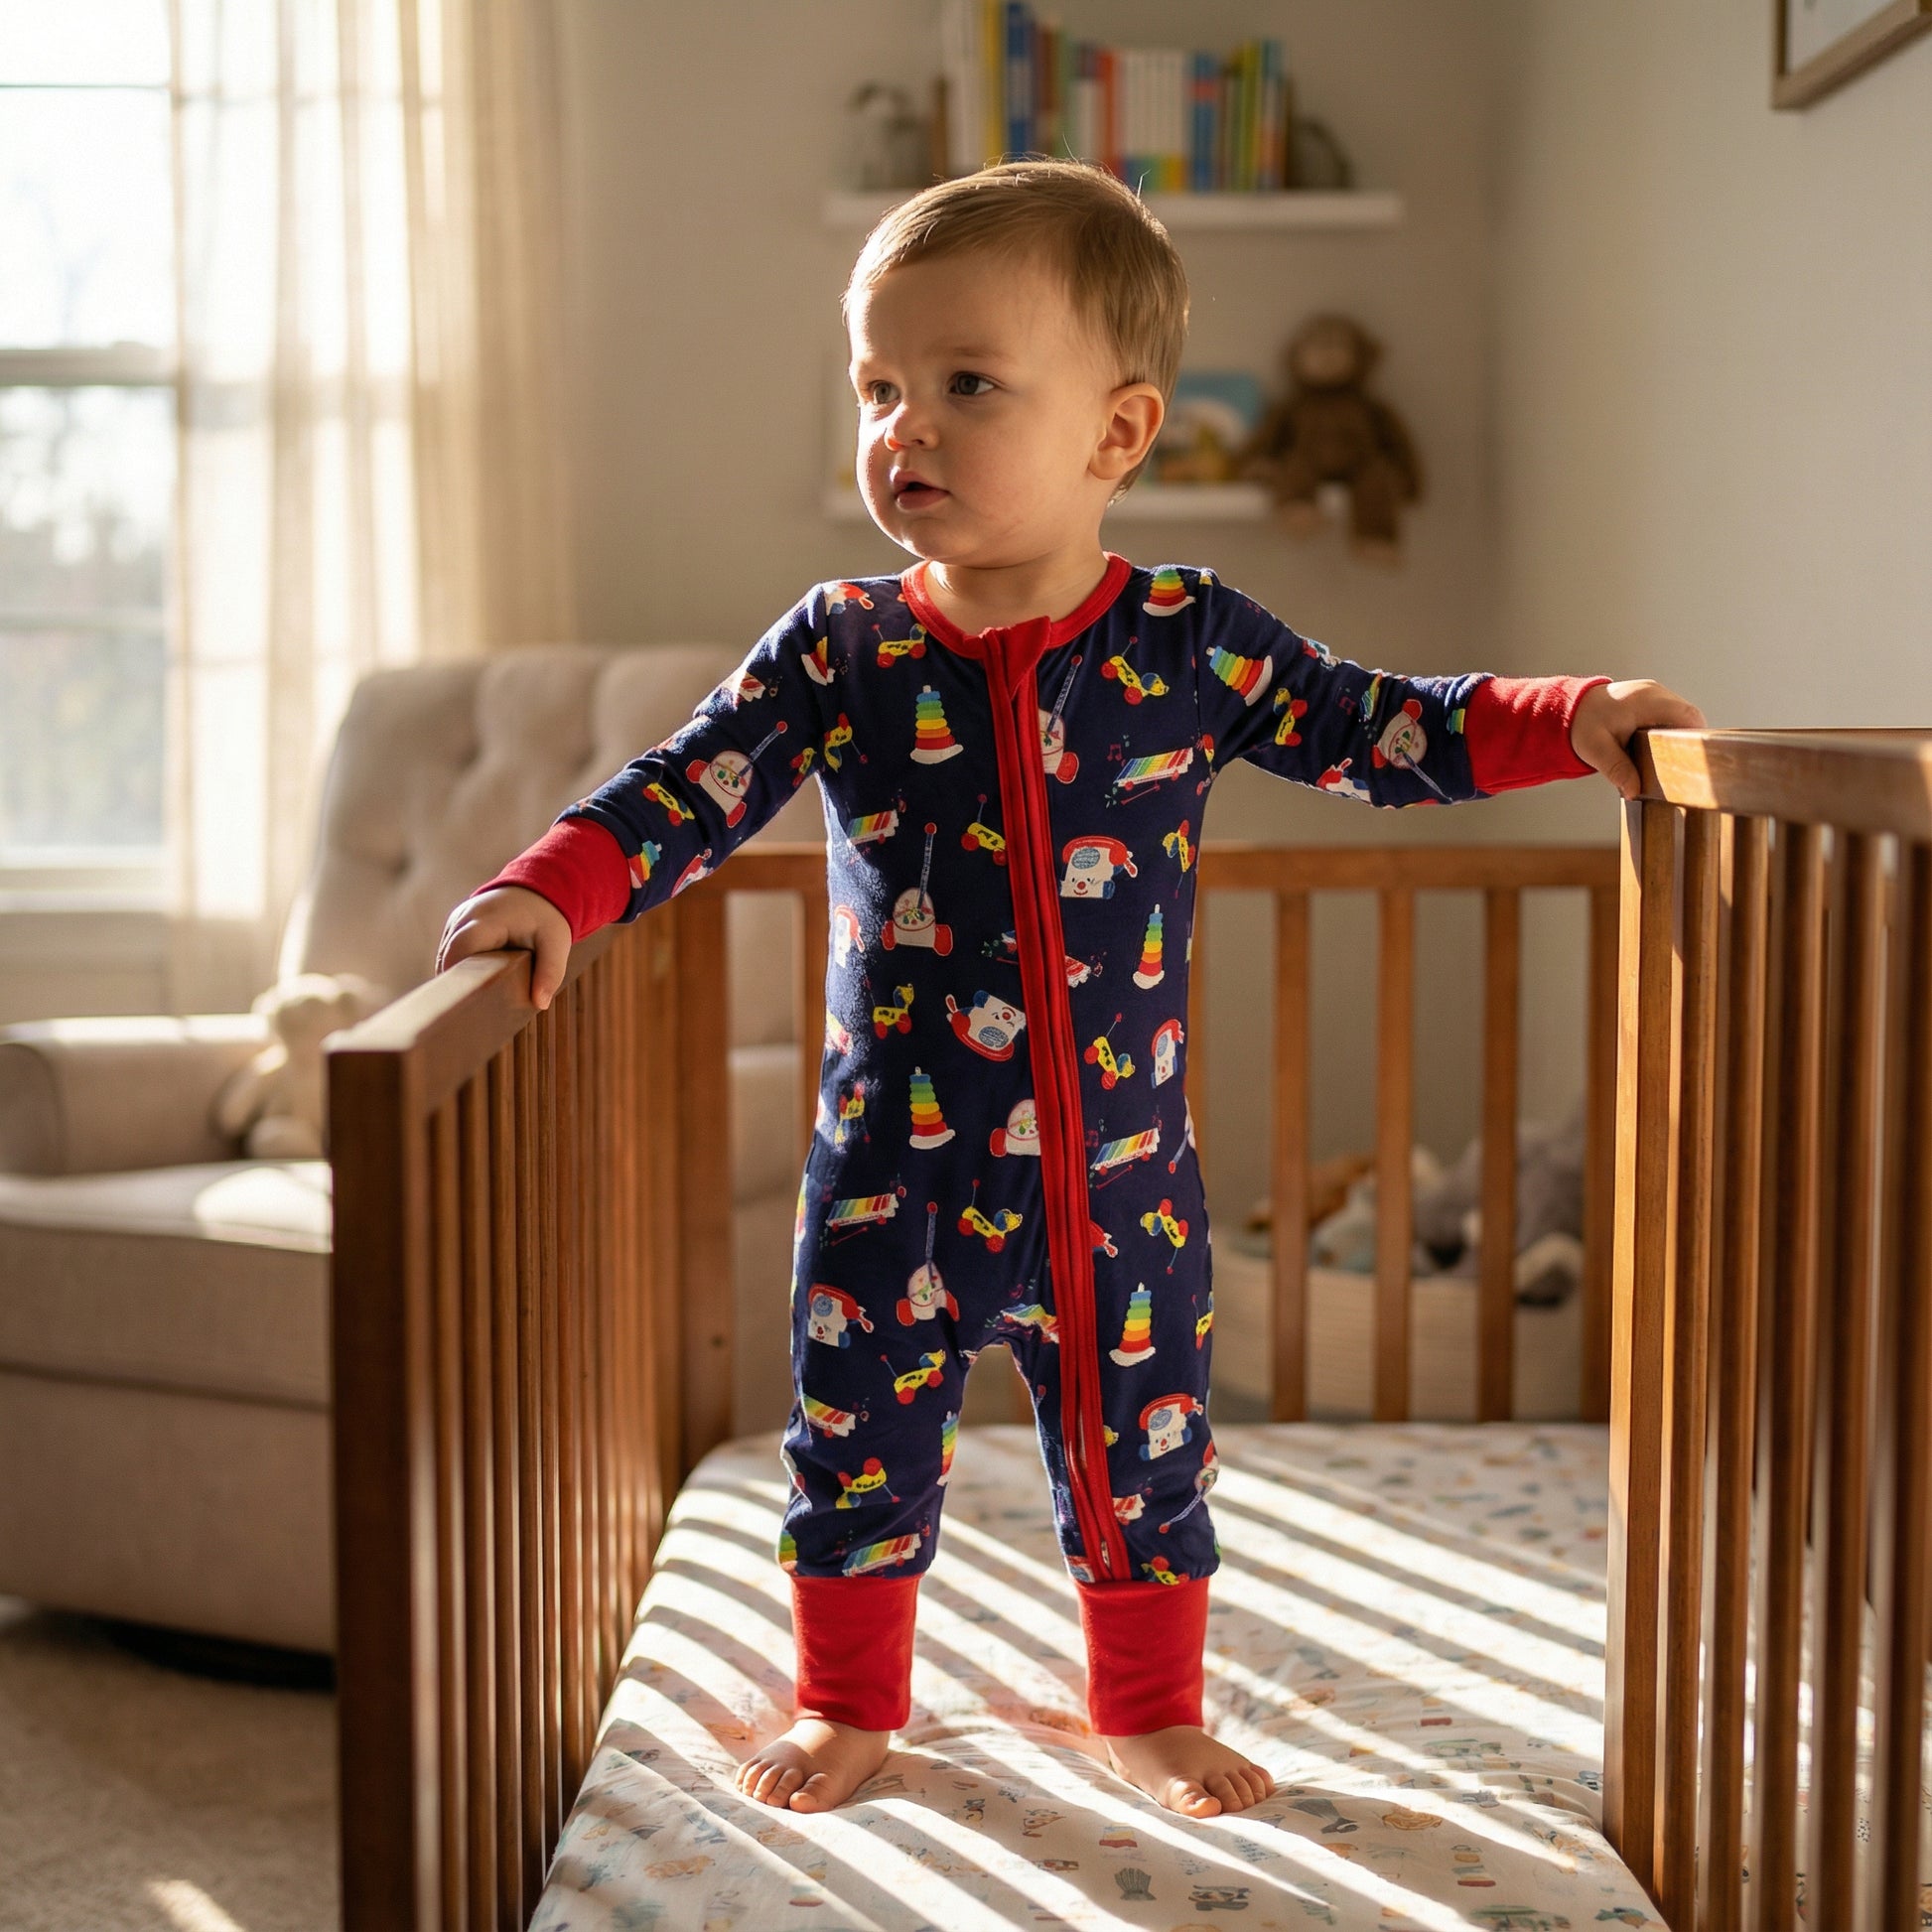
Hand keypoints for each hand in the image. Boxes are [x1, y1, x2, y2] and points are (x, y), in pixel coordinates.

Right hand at [435, 886, 571, 1010]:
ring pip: (444, 956)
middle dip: (456, 984)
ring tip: (469, 1006)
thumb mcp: (556, 943)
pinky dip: (458, 969)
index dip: (459, 976)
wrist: (537, 890)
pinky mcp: (455, 927)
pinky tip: (470, 989)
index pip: (461, 949)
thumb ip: (550, 972)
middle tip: (467, 1016)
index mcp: (488, 919)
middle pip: (447, 956)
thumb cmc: (546, 918)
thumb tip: (540, 1003)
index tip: (467, 1004)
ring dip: (457, 977)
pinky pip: (449, 952)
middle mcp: (465, 916)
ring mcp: (457, 920)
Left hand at [1571, 680, 1706, 800]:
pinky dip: (1669, 730)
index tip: (1693, 761)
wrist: (1569, 708)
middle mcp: (1655, 692)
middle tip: (1682, 767)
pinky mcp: (1651, 699)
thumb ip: (1617, 770)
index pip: (1687, 716)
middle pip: (1689, 716)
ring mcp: (1655, 693)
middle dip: (1687, 741)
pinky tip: (1660, 749)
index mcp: (1646, 701)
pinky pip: (1671, 715)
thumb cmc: (1582, 725)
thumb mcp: (1596, 751)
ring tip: (1671, 760)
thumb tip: (1634, 792)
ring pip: (1682, 716)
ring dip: (1678, 736)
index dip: (1696, 737)